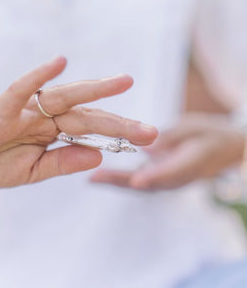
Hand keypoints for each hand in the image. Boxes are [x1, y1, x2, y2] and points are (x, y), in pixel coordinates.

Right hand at [0, 56, 156, 187]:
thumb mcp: (33, 172)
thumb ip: (63, 163)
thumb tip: (98, 156)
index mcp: (52, 134)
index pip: (91, 132)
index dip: (118, 136)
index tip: (145, 141)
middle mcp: (45, 118)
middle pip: (87, 115)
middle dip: (118, 122)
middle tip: (151, 130)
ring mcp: (25, 112)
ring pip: (64, 96)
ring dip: (93, 88)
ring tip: (124, 82)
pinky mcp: (1, 111)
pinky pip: (21, 90)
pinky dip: (39, 76)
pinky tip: (61, 63)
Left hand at [91, 113, 244, 189]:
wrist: (221, 151)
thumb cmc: (211, 135)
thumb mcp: (195, 128)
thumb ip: (172, 138)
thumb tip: (148, 148)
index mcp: (193, 163)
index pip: (173, 172)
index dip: (155, 176)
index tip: (137, 181)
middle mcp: (177, 177)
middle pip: (149, 182)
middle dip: (122, 181)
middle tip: (95, 178)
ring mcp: (168, 180)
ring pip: (142, 185)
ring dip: (117, 183)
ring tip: (93, 178)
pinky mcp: (161, 178)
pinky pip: (141, 181)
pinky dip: (122, 180)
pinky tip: (103, 176)